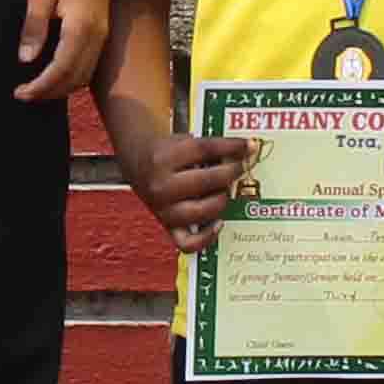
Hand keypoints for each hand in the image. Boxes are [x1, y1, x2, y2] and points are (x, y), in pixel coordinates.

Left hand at [14, 0, 107, 106]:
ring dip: (62, 86)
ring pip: (85, 74)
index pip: (61, 70)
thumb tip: (26, 59)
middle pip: (75, 78)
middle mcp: (97, 35)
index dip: (40, 86)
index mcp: (80, 26)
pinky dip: (72, 75)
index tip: (20, 92)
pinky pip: (90, 63)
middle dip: (50, 92)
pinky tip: (55, 72)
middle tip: (24, 94)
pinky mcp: (103, 30)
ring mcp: (103, 33)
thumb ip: (34, 27)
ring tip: (38, 87)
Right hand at [119, 125, 253, 251]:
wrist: (135, 160)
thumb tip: (246, 152)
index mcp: (163, 158)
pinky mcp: (166, 226)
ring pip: (204, 211)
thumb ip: (209, 148)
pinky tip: (219, 222)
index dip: (232, 147)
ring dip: (223, 199)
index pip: (205, 150)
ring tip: (226, 189)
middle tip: (241, 167)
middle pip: (207, 180)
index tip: (248, 146)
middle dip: (231, 172)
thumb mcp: (181, 140)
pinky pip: (189, 243)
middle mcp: (161, 186)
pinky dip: (207, 236)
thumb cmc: (163, 151)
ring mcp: (163, 209)